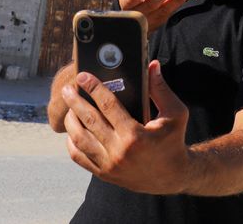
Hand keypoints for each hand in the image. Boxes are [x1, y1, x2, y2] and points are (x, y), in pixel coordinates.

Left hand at [61, 60, 192, 194]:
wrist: (172, 176)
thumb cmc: (173, 140)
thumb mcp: (175, 113)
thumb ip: (161, 89)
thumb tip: (152, 65)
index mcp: (135, 136)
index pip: (108, 105)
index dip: (94, 88)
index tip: (83, 76)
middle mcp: (119, 152)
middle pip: (89, 120)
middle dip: (75, 101)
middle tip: (67, 88)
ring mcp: (109, 165)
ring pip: (79, 139)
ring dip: (70, 120)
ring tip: (69, 107)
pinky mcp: (104, 174)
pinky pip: (79, 157)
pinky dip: (72, 142)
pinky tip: (73, 129)